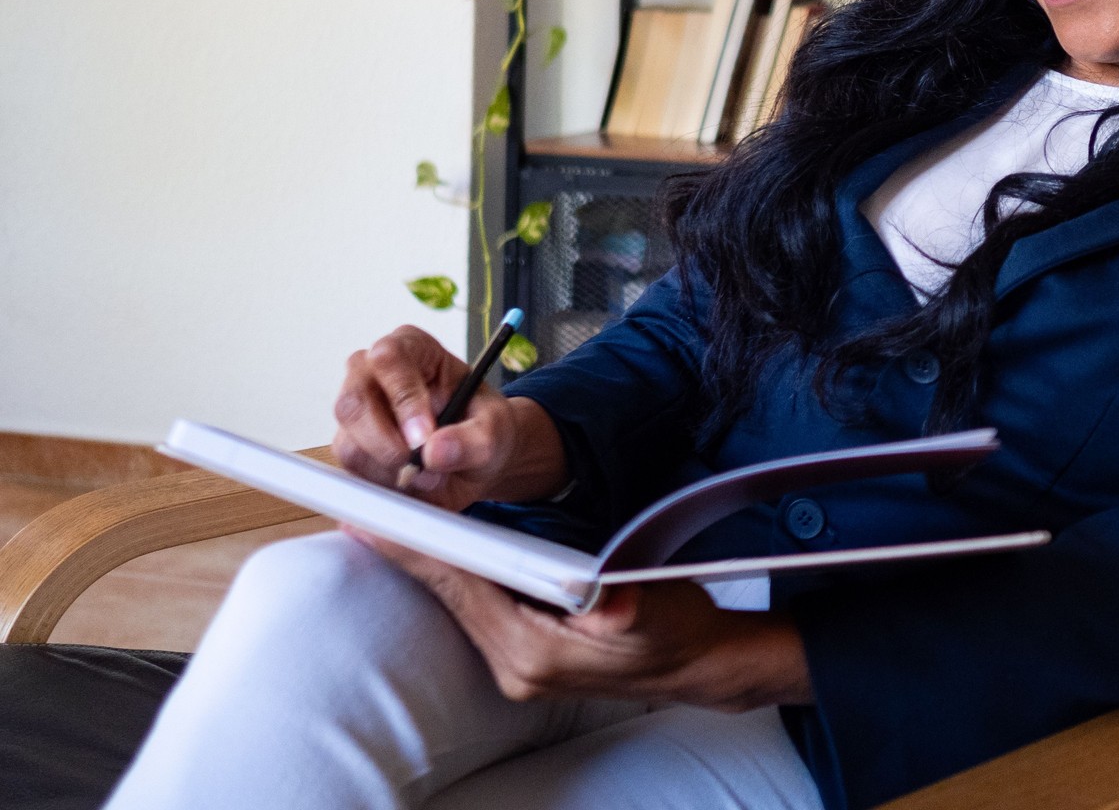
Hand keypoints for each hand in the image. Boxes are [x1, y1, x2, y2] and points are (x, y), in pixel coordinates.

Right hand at [331, 325, 565, 508]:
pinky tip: (412, 484)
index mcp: (412, 348)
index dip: (403, 398)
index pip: (390, 358)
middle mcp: (373, 374)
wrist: (477, 459)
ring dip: (389, 472)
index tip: (423, 437)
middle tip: (420, 467)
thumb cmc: (483, 426)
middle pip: (353, 403)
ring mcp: (356, 413)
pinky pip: (352, 474)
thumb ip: (474, 438)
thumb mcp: (495, 428)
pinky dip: (382, 487)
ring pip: (349, 445)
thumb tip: (434, 450)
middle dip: (386, 444)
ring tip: (429, 476)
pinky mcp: (351, 448)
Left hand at [349, 531, 813, 709]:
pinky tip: (443, 548)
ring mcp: (519, 663)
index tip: (374, 521)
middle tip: (363, 507)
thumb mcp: (653, 605)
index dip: (420, 551)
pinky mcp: (526, 654)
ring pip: (462, 601)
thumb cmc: (679, 629)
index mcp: (537, 654)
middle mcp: (517, 664)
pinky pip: (480, 608)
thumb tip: (607, 597)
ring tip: (391, 519)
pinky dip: (461, 575)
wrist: (701, 664)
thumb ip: (622, 605)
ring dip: (434, 561)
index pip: (465, 589)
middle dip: (412, 552)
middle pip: (452, 595)